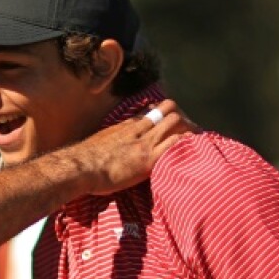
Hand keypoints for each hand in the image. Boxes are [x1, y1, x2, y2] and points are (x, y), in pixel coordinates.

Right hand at [70, 99, 184, 194]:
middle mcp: (138, 129)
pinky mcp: (149, 159)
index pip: (151, 111)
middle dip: (181, 117)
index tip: (170, 119)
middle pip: (167, 110)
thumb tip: (110, 144)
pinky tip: (195, 147)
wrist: (81, 168)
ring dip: (187, 127)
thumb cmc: (84, 161)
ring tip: (197, 136)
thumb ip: (110, 140)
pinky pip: (174, 144)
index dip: (163, 113)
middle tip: (190, 128)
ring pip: (174, 122)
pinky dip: (186, 142)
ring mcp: (144, 143)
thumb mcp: (99, 143)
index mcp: (125, 126)